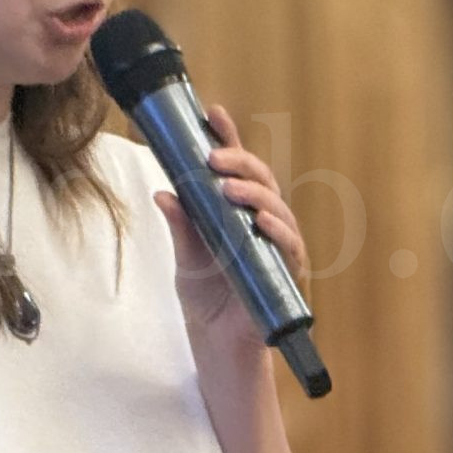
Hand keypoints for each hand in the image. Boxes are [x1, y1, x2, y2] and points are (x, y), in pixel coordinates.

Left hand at [152, 105, 309, 358]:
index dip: (229, 138)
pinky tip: (260, 222)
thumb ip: (181, 226)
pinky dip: (277, 231)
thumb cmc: (205, 293)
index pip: (236, 167)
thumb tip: (163, 194)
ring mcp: (277, 243)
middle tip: (214, 157)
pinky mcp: (286, 271)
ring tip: (230, 188)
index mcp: (237, 209)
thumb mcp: (186, 255)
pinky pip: (290, 245)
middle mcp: (261, 220)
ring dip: (256, 193)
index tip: (213, 113)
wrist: (217, 339)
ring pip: (278, 207)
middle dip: (241, 162)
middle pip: (261, 179)